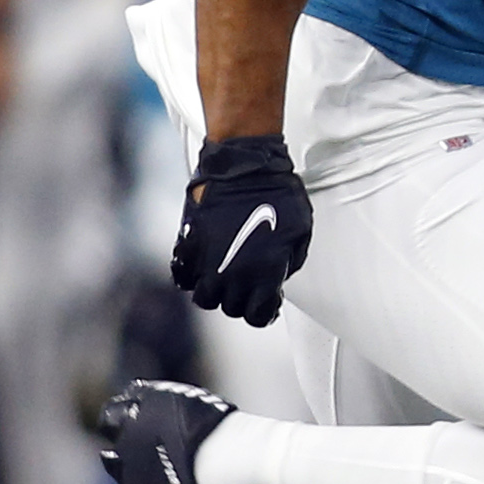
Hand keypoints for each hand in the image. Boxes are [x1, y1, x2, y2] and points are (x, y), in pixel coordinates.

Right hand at [171, 135, 312, 326]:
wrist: (245, 167)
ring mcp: (207, 261)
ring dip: (216, 293)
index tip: (267, 303)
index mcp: (264, 273)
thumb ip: (290, 262)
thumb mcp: (301, 232)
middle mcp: (233, 273)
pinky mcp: (188, 245)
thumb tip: (278, 277)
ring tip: (225, 278)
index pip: (258, 316)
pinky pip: (183, 276)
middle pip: (231, 309)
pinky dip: (192, 276)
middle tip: (248, 286)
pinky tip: (204, 266)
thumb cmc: (277, 193)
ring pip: (205, 298)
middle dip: (242, 301)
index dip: (264, 312)